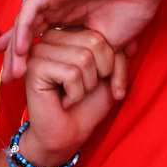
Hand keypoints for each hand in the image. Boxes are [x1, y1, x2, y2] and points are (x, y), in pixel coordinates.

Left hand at [0, 0, 162, 82]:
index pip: (42, 38)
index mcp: (72, 17)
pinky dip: (23, 30)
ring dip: (16, 48)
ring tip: (13, 72)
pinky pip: (31, 10)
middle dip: (16, 56)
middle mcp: (60, 6)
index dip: (27, 56)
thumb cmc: (134, 8)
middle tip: (8, 80)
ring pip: (26, 23)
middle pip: (28, 32)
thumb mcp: (111, 44)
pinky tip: (20, 49)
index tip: (18, 78)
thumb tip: (109, 92)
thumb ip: (97, 60)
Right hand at [17, 27, 128, 165]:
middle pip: (94, 41)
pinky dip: (76, 94)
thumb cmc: (90, 102)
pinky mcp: (34, 69)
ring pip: (84, 58)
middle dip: (102, 72)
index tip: (103, 79)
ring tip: (74, 94)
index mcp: (69, 32)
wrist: (70, 133)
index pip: (103, 34)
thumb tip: (132, 41)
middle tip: (86, 88)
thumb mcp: (113, 73)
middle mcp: (52, 36)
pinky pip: (71, 74)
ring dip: (88, 84)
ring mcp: (39, 51)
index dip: (112, 62)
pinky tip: (64, 101)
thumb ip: (122, 53)